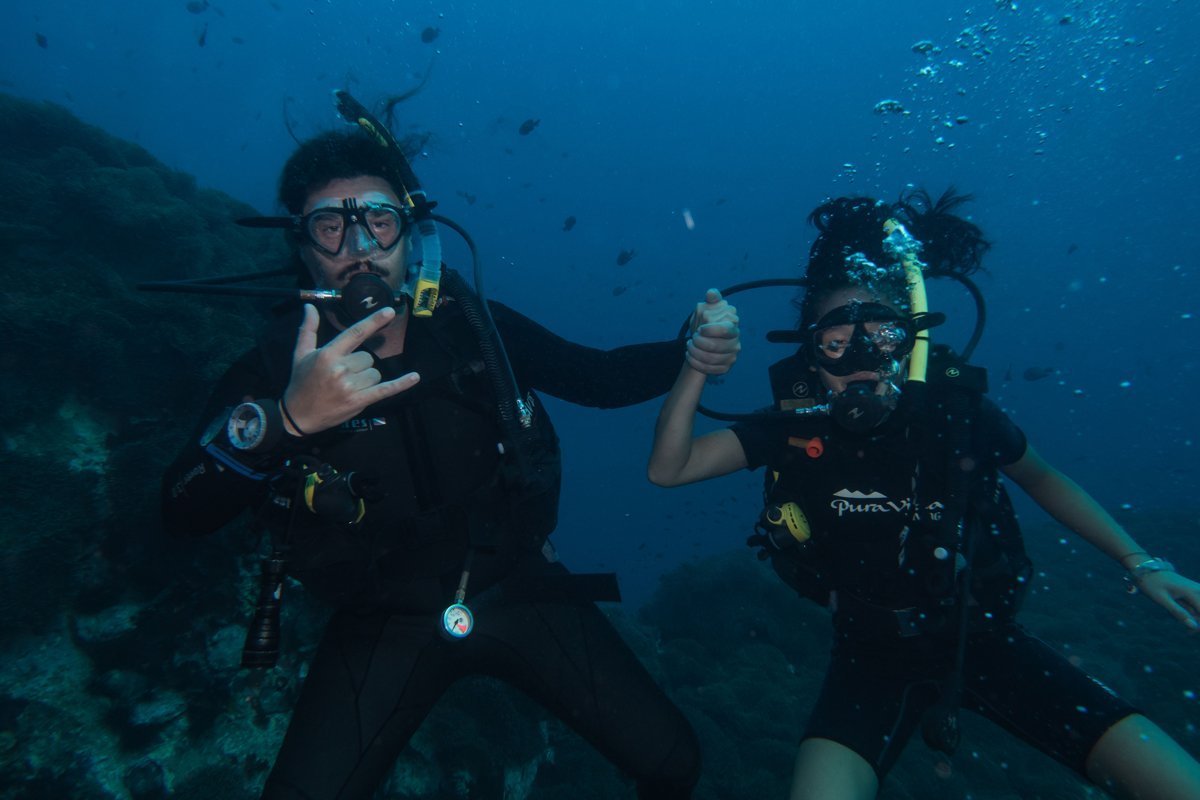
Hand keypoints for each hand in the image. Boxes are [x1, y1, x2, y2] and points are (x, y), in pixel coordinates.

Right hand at [283, 304, 419, 434]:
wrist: (298, 415)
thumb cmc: (301, 382)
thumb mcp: (300, 354)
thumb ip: (308, 330)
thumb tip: (310, 307)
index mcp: (328, 355)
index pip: (355, 333)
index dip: (373, 321)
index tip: (389, 311)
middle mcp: (341, 369)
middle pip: (368, 358)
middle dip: (360, 365)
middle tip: (343, 375)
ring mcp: (351, 387)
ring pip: (375, 374)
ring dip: (367, 379)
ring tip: (349, 386)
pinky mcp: (359, 402)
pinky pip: (386, 390)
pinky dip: (401, 384)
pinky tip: (415, 377)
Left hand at [686, 288, 739, 374]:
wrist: (702, 340)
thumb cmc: (706, 322)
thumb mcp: (707, 308)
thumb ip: (711, 300)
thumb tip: (711, 293)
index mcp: (732, 325)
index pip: (724, 329)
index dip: (709, 330)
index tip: (699, 329)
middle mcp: (735, 342)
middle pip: (716, 347)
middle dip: (699, 343)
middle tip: (692, 339)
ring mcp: (732, 356)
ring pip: (712, 359)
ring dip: (695, 353)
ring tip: (689, 346)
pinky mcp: (725, 368)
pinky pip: (710, 369)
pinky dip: (696, 363)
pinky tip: (689, 356)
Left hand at [1136, 570, 1199, 631]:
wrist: (1146, 569)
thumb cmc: (1152, 584)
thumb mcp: (1162, 599)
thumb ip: (1178, 612)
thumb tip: (1194, 626)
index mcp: (1192, 591)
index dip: (1199, 625)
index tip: (1190, 632)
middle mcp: (1198, 589)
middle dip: (1197, 621)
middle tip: (1187, 630)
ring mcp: (1196, 589)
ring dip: (1194, 617)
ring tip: (1184, 624)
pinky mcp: (1194, 590)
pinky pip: (1197, 605)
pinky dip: (1191, 613)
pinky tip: (1182, 615)